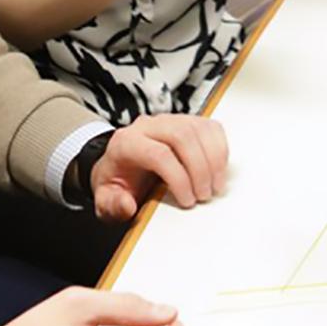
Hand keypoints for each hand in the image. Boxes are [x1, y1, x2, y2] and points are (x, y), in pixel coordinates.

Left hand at [93, 115, 229, 219]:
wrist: (120, 165)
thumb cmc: (118, 182)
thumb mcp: (106, 199)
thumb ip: (111, 204)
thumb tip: (126, 204)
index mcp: (126, 143)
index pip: (158, 153)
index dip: (178, 178)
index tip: (187, 200)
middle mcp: (148, 126)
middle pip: (182, 136)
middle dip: (199, 169)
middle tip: (203, 195)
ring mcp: (170, 121)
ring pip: (198, 129)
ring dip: (213, 160)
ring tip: (213, 186)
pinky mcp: (187, 122)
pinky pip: (210, 127)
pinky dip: (220, 149)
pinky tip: (218, 169)